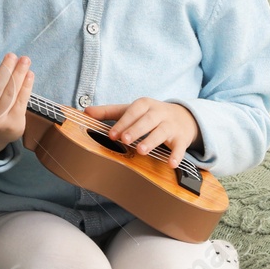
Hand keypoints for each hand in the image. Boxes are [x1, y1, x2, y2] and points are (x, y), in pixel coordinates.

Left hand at [83, 98, 199, 167]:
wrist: (183, 117)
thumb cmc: (150, 114)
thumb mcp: (131, 110)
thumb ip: (108, 111)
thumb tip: (86, 112)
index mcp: (144, 105)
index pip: (133, 111)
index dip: (123, 122)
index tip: (112, 134)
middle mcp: (159, 113)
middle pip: (147, 120)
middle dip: (135, 129)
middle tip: (124, 139)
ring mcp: (171, 126)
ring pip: (162, 132)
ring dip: (151, 141)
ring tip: (140, 150)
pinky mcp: (181, 139)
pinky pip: (180, 147)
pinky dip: (176, 155)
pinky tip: (171, 163)